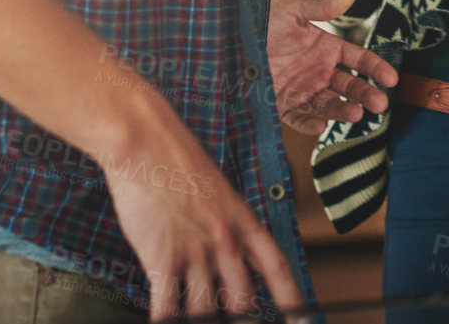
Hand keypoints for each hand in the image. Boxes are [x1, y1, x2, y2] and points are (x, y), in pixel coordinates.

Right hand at [96, 106, 309, 322]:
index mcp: (242, 221)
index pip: (275, 266)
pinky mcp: (161, 258)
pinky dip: (166, 322)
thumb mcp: (218, 192)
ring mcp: (194, 251)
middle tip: (236, 323)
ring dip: (199, 323)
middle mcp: (225, 240)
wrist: (147, 143)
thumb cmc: (178, 162)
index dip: (291, 297)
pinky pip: (166, 307)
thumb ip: (224, 225)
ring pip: (204, 310)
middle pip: (241, 299)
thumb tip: (224, 255)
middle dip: (240, 321)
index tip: (301, 318)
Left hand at [267, 0, 399, 135]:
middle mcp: (318, 71)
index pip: (360, 60)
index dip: (377, 69)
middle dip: (366, 95)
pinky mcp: (281, 105)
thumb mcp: (293, 9)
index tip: (392, 80)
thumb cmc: (262, 18)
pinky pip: (299, 118)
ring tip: (356, 115)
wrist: (228, 39)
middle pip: (350, 86)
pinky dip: (309, 125)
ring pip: (329, 105)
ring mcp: (301, 89)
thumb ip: (323, 6)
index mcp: (327, 48)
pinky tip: (319, 126)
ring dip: (343, 111)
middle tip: (380, 105)